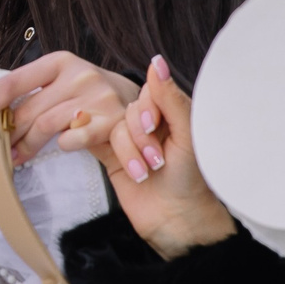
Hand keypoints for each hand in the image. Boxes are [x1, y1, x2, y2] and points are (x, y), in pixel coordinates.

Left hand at [0, 51, 140, 168]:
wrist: (142, 107)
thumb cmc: (90, 99)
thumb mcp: (62, 86)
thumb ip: (30, 97)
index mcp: (59, 62)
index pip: (13, 80)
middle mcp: (78, 75)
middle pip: (26, 110)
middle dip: (0, 136)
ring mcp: (97, 97)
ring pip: (45, 126)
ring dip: (23, 147)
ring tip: (11, 161)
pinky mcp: (113, 120)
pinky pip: (74, 138)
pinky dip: (62, 145)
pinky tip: (58, 149)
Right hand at [103, 57, 237, 255]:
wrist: (177, 221)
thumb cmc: (192, 181)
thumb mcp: (187, 136)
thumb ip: (170, 99)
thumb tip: (156, 62)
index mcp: (172, 113)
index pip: (149, 93)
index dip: (147, 110)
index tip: (155, 129)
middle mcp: (150, 124)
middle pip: (128, 111)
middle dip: (140, 137)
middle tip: (156, 161)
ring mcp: (129, 140)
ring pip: (112, 128)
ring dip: (129, 152)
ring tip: (145, 173)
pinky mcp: (110, 156)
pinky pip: (93, 139)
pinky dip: (92, 141)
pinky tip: (96, 149)